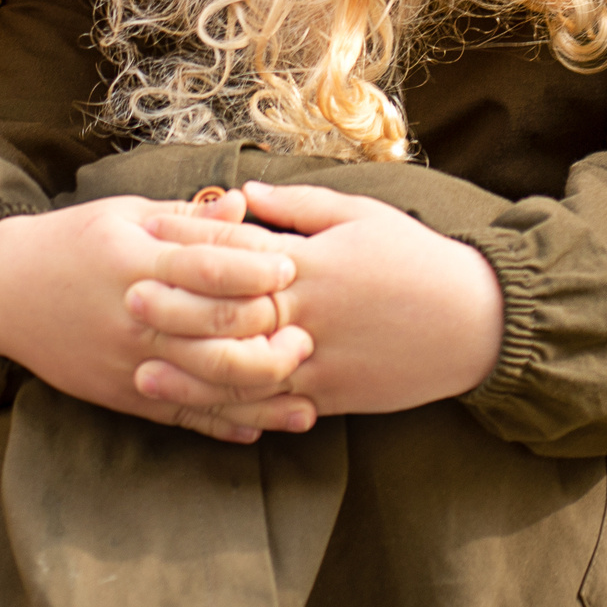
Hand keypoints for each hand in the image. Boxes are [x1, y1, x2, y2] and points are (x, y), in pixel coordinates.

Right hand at [0, 193, 312, 442]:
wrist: (2, 293)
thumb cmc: (71, 243)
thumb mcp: (123, 215)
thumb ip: (185, 218)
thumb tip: (245, 204)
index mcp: (135, 261)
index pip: (207, 266)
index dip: (255, 266)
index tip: (291, 265)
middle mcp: (134, 315)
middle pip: (215, 328)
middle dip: (269, 328)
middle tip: (307, 325)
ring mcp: (129, 361)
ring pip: (208, 382)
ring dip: (262, 387)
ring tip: (304, 383)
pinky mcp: (123, 395)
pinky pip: (183, 416)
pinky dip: (226, 423)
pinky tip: (262, 424)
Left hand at [135, 182, 502, 418]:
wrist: (478, 321)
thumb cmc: (417, 258)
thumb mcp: (362, 215)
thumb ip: (299, 204)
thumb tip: (242, 193)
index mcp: (314, 263)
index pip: (239, 250)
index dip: (190, 242)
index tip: (148, 233)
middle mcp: (312, 313)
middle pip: (231, 314)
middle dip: (177, 309)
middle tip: (128, 301)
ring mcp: (322, 359)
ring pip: (244, 372)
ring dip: (191, 375)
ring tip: (143, 374)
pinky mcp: (335, 396)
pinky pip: (277, 407)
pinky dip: (236, 413)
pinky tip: (200, 414)